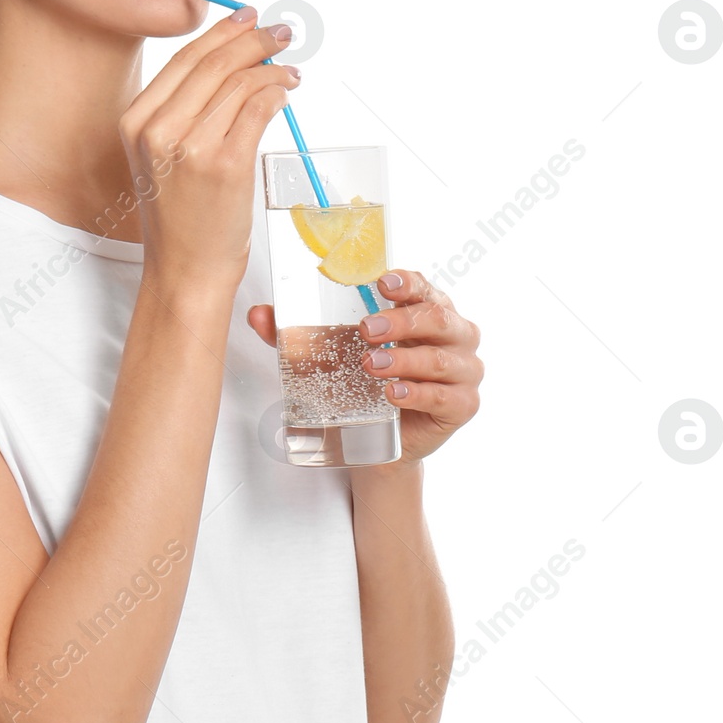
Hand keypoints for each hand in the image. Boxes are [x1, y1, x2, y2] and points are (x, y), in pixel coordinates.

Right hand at [120, 6, 299, 294]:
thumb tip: (233, 65)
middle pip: (213, 63)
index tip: (248, 19)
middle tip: (281, 33)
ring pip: (239, 83)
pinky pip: (258, 108)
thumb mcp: (161, 158)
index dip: (221, 33)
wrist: (184, 271)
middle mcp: (158, 130)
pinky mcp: (225, 164)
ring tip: (290, 72)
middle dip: (253, 40)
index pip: (184, 60)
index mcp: (135, 122)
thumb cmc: (180, 218)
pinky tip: (285, 95)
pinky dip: (277, 94)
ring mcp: (191, 147)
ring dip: (272, 70)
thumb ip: (184, 113)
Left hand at [247, 270, 481, 463]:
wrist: (377, 440)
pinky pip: (446, 396)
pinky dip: (418, 393)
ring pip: (442, 357)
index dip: (407, 282)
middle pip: (438, 317)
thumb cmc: (362, 383)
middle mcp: (453, 335)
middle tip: (366, 329)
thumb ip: (297, 333)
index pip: (423, 286)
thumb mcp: (330, 353)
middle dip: (402, 321)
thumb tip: (258, 315)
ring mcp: (464, 370)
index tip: (381, 283)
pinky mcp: (463, 405)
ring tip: (372, 365)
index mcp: (427, 310)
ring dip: (405, 359)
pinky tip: (394, 394)